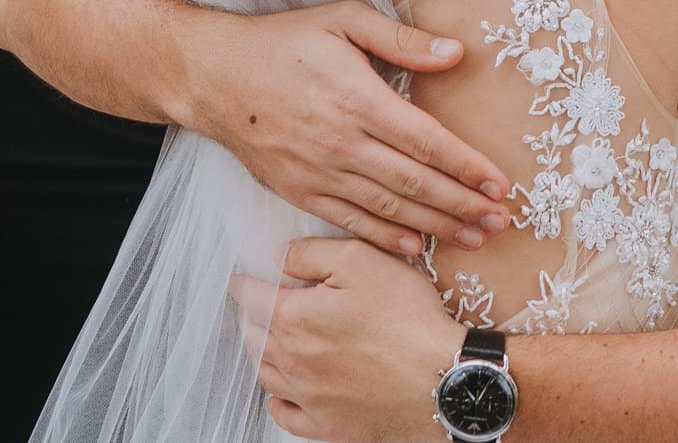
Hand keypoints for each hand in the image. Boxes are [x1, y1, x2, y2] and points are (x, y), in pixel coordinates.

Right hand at [172, 1, 511, 257]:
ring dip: (436, 226)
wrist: (212, 76)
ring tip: (474, 239)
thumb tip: (456, 52)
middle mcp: (342, 143)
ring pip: (388, 209)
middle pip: (415, 183)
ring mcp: (318, 173)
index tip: (501, 184)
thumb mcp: (343, 20)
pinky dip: (385, 239)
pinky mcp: (298, 191)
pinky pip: (350, 222)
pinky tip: (415, 248)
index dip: (468, 166)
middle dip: (463, 205)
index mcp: (359, 100)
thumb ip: (401, 40)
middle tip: (503, 222)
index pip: (427, 142)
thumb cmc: (282, 41)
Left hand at [234, 237, 460, 441]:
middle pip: (253, 335)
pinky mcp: (325, 424)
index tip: (238, 280)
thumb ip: (312, 253)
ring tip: (268, 340)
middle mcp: (291, 359)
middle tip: (255, 305)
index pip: (251, 297)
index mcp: (294, 318)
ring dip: (261, 353)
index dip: (242, 284)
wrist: (439, 380)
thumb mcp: (361, 261)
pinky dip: (276, 400)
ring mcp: (306, 396)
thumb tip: (279, 258)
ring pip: (264, 373)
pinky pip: (284, 413)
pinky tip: (283, 390)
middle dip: (250, 316)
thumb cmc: (406, 318)